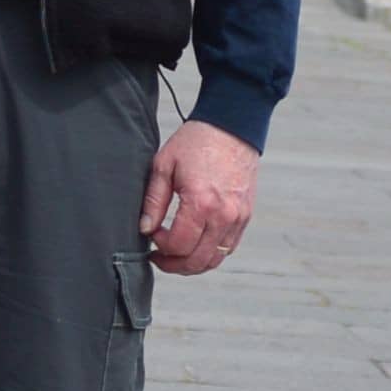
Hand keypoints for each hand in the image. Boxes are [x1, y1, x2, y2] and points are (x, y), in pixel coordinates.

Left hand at [140, 121, 259, 276]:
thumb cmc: (197, 142)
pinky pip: (228, 248)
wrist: (232, 126)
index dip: (160, 247)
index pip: (178, 245)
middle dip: (173, 264)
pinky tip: (195, 243)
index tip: (152, 235)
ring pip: (214, 259)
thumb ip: (153, 201)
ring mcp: (238, 218)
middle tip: (158, 257)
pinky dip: (210, 253)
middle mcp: (224, 215)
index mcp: (201, 203)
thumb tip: (145, 228)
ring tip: (175, 254)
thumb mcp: (164, 165)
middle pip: (197, 261)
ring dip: (192, 263)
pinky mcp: (245, 216)